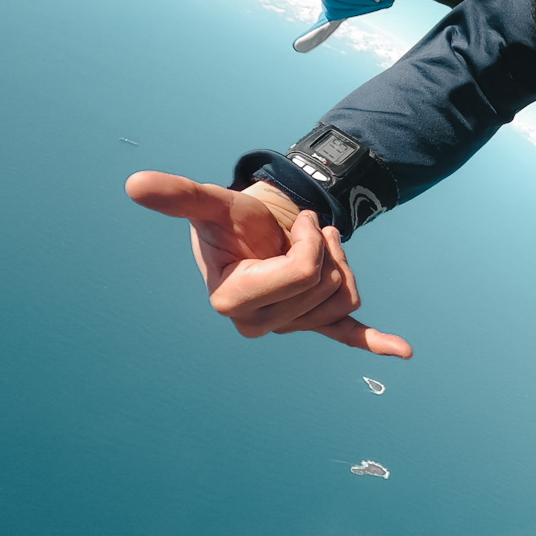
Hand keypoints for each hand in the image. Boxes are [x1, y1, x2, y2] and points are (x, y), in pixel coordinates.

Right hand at [125, 171, 412, 357]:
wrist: (256, 230)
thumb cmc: (232, 221)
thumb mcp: (212, 204)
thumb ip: (178, 196)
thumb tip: (134, 185)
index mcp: (232, 301)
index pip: (303, 276)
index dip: (311, 242)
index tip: (299, 223)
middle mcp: (259, 323)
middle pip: (328, 285)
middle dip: (326, 248)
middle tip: (305, 232)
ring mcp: (289, 326)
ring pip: (346, 295)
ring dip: (340, 261)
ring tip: (315, 246)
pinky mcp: (316, 323)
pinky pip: (348, 334)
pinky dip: (376, 341)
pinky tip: (401, 350)